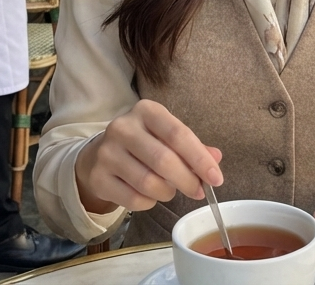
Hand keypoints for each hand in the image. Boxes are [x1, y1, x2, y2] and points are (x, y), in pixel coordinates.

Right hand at [74, 100, 222, 213]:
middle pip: (163, 160)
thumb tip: (215, 159)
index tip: (216, 178)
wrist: (98, 156)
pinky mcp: (98, 177)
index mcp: (146, 111)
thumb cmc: (143, 144)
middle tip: (198, 192)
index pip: (178, 134)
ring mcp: (107, 152)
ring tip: (171, 191)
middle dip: (187, 180)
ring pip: (148, 183)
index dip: (200, 159)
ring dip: (167, 193)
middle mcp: (123, 127)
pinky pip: (133, 199)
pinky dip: (149, 203)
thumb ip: (192, 146)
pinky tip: (150, 196)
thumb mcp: (166, 137)